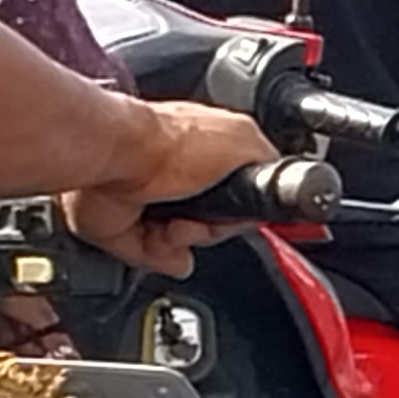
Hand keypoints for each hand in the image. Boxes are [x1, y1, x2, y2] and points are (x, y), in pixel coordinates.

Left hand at [62, 100, 266, 277]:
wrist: (120, 159)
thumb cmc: (173, 142)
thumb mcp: (249, 142)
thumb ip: (269, 162)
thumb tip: (277, 178)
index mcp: (207, 150)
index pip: (239, 190)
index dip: (243, 207)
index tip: (241, 211)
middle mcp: (177, 175)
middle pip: (212, 224)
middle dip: (212, 228)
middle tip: (203, 216)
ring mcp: (149, 201)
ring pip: (183, 243)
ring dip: (184, 240)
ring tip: (174, 226)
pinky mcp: (122, 225)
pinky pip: (149, 255)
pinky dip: (156, 254)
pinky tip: (160, 240)